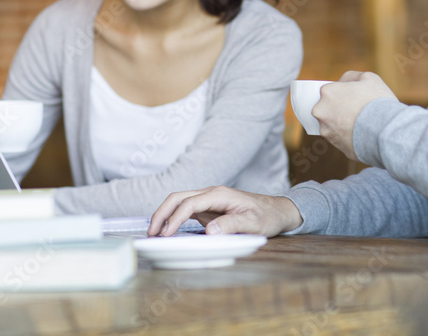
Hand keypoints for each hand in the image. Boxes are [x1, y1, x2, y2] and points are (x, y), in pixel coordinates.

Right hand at [147, 186, 302, 236]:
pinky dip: (173, 218)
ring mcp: (208, 200)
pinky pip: (186, 210)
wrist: (277, 211)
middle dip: (162, 213)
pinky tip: (168, 229)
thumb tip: (209, 231)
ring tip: (154, 232)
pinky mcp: (208, 208)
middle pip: (178, 198)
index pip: (190, 203)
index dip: (175, 218)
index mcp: (219, 194)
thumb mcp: (253, 223)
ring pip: (179, 202)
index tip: (166, 234)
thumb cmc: (267, 216)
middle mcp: (211, 194)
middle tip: (151, 232)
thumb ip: (232, 225)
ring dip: (165, 215)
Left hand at [314, 71, 395, 160]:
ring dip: (343, 125)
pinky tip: (363, 135)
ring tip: (363, 124)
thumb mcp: (368, 78)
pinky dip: (350, 138)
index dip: (342, 94)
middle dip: (339, 110)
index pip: (329, 91)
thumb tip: (343, 83)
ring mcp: (327, 130)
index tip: (353, 97)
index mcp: (327, 92)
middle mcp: (320, 111)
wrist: (385, 131)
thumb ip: (350, 77)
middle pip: (328, 109)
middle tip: (358, 111)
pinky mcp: (336, 146)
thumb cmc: (378, 101)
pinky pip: (342, 140)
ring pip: (333, 126)